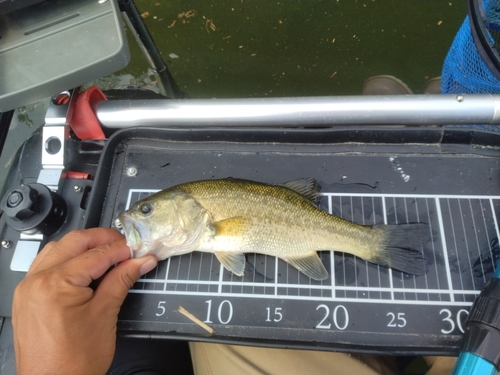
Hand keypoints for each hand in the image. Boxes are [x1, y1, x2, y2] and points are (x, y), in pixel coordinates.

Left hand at [12, 228, 156, 374]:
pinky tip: (85, 267)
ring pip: (59, 249)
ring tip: (109, 255)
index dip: (121, 249)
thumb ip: (122, 280)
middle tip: (126, 246)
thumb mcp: (105, 315)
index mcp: (55, 284)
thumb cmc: (73, 361)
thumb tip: (139, 262)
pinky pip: (47, 264)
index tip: (138, 250)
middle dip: (103, 240)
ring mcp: (28, 288)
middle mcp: (36, 281)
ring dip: (84, 246)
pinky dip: (68, 259)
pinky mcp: (27, 296)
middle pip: (75, 242)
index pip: (96, 254)